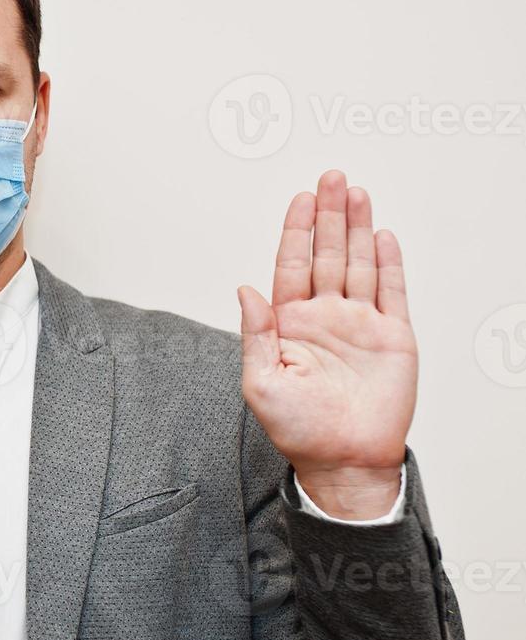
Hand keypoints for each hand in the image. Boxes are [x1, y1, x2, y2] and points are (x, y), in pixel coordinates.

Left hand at [238, 170, 415, 519]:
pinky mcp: (393, 336)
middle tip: (331, 178)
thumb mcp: (260, 382)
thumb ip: (255, 333)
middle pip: (327, 255)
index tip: (300, 198)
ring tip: (356, 192)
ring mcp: (359, 324)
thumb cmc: (298, 430)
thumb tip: (246, 288)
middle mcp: (324, 317)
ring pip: (358, 264)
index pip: (291, 266)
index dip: (296, 231)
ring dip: (357, 228)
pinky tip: (382, 235)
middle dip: (328, 216)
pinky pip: (392, 292)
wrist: (344, 461)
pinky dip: (388, 263)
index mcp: (289, 325)